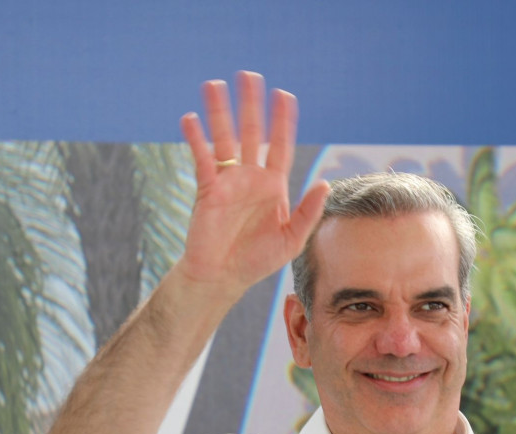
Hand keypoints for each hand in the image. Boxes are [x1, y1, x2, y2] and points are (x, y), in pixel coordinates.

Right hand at [178, 71, 328, 300]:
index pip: (281, 145)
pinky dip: (196, 140)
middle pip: (252, 134)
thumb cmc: (259, 260)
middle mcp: (251, 178)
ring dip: (219, 113)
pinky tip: (191, 119)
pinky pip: (202, 160)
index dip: (283, 121)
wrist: (224, 276)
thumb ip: (308, 212)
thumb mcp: (292, 239)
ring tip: (214, 85)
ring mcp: (228, 182)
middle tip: (249, 75)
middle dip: (251, 105)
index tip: (284, 95)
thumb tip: (324, 183)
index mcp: (274, 186)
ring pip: (224, 140)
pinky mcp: (207, 189)